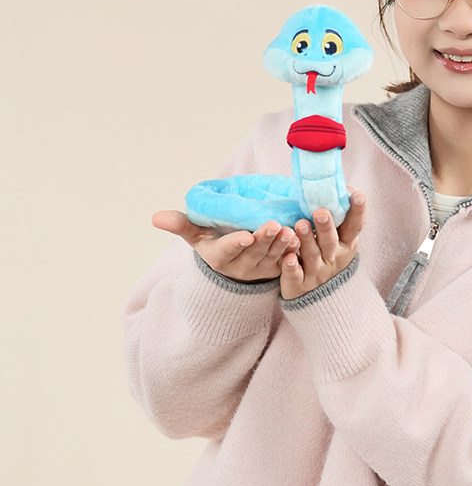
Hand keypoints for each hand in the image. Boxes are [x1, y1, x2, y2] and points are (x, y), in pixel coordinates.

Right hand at [152, 210, 299, 282]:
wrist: (235, 265)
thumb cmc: (214, 242)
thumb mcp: (196, 235)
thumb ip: (181, 225)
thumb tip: (155, 217)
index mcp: (220, 257)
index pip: (227, 251)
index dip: (236, 245)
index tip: (244, 237)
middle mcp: (242, 266)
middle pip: (255, 253)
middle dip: (265, 240)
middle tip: (274, 226)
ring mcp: (262, 269)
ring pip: (274, 256)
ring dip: (283, 244)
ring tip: (291, 230)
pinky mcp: (279, 268)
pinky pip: (290, 261)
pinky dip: (296, 250)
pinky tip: (303, 238)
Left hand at [279, 192, 365, 299]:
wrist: (321, 297)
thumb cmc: (328, 255)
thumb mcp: (339, 237)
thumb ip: (339, 215)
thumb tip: (343, 185)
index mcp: (346, 244)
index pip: (355, 226)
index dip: (358, 211)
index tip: (358, 194)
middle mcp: (334, 258)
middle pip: (331, 242)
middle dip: (326, 227)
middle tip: (320, 211)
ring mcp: (318, 272)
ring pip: (312, 256)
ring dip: (307, 240)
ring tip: (300, 225)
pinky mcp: (300, 284)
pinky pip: (296, 275)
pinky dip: (292, 267)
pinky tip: (288, 258)